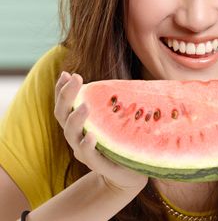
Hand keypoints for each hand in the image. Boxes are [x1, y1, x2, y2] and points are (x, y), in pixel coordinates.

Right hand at [54, 72, 147, 194]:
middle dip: (66, 95)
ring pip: (71, 134)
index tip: (66, 73)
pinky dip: (86, 144)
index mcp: (78, 124)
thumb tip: (112, 80)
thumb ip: (107, 103)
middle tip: (76, 78)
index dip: (61, 89)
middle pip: (62, 115)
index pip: (64, 105)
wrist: (129, 172)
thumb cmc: (119, 140)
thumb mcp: (112, 118)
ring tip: (85, 105)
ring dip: (76, 118)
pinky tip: (91, 135)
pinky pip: (87, 155)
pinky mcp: (98, 164)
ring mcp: (84, 151)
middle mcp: (76, 136)